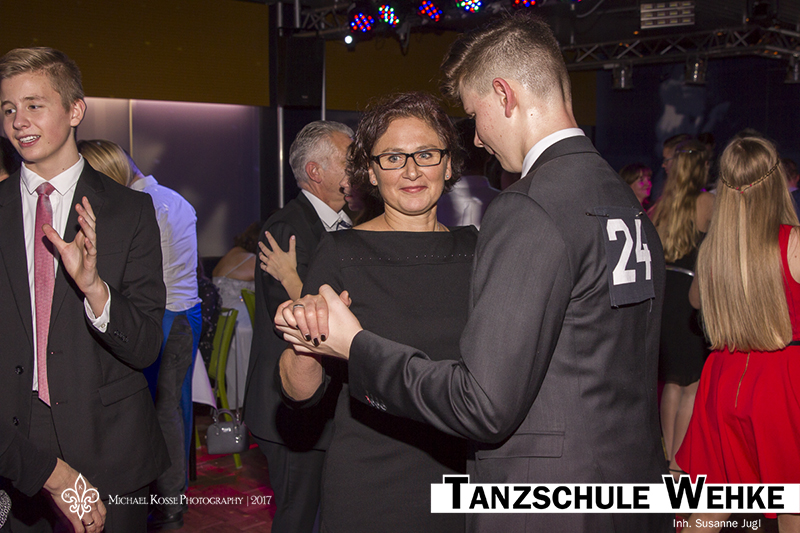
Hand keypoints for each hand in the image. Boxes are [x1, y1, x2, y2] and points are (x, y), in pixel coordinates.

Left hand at [43, 197, 108, 314]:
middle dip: (85, 215)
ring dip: (87, 227)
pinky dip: (90, 246)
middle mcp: (89, 242)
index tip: (83, 199)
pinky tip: (87, 240)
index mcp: (83, 237)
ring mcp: (91, 251)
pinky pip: (92, 252)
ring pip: (92, 236)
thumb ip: (54, 237)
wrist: (84, 279)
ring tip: (81, 218)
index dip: (86, 210)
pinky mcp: (91, 260)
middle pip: (90, 225)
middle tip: (80, 205)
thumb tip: (44, 226)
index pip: (87, 221)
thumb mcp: (62, 248)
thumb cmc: (77, 263)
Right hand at [43, 458, 105, 532]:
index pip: (103, 512)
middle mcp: (91, 505)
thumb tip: (94, 490)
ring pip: (92, 527)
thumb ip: (90, 489)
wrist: (63, 479)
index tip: (101, 523)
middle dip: (98, 528)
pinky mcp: (74, 515)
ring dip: (91, 532)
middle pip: (99, 521)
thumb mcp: (86, 483)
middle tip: (97, 532)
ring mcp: (83, 511)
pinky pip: (80, 528)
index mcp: (94, 497)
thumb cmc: (72, 478)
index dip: (102, 519)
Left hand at [260, 232, 302, 299]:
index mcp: (277, 252)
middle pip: (264, 249)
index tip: (266, 233)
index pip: (272, 241)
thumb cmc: (291, 265)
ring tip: (260, 253)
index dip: (269, 236)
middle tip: (259, 243)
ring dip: (260, 254)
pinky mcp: (268, 269)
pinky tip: (262, 263)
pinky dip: (261, 264)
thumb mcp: (292, 253)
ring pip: (261, 257)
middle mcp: (271, 256)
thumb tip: (292, 236)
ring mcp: (269, 263)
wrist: (287, 276)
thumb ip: (292, 244)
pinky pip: (262, 266)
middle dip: (261, 245)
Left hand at [276, 285, 360, 359]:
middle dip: (286, 319)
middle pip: (282, 328)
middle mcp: (301, 336)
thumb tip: (322, 288)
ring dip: (291, 330)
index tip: (292, 305)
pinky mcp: (312, 351)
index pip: (281, 317)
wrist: (354, 346)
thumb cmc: (346, 325)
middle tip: (296, 314)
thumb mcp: (338, 304)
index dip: (284, 310)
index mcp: (304, 322)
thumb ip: (327, 293)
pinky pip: (297, 347)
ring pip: (288, 337)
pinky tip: (306, 336)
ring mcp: (306, 345)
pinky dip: (298, 341)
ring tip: (300, 323)